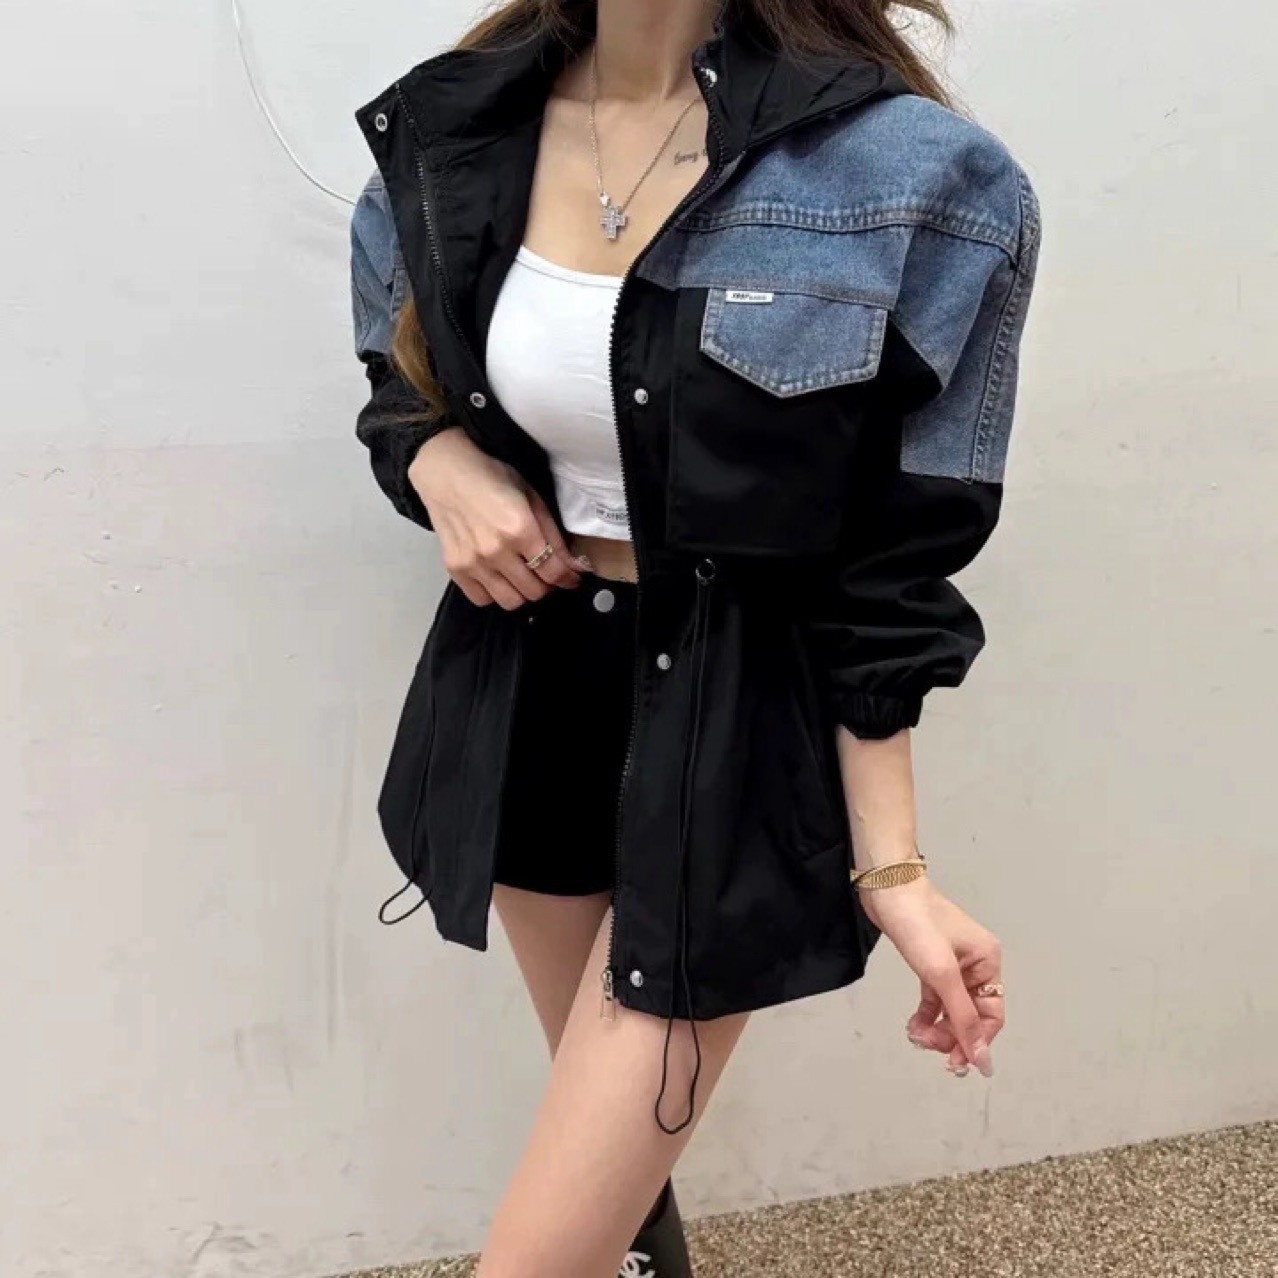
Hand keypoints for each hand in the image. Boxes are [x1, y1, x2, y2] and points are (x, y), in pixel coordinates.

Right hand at [409, 428, 583, 608]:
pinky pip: (482, 599)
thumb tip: (574, 566)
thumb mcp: (532, 497)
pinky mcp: (454, 568)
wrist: (446, 473)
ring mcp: (473, 563)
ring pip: (510, 602)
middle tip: (544, 572)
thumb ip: (553, 534)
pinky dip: (494, 594)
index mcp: (520, 529)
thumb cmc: (492, 479)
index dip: (568, 579)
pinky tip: (497, 577)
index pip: (553, 572)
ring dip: (522, 593)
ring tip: (521, 576)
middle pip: (534, 591)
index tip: (571, 578)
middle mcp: (496, 551)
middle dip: (546, 585)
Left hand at [858, 877, 1003, 1078]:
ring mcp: (952, 964)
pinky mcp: (930, 962)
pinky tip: (913, 1025)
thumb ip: (962, 1018)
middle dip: (950, 1035)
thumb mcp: (942, 974)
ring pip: (951, 1010)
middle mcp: (975, 964)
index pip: (990, 1016)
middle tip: (926, 1045)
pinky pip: (935, 999)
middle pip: (970, 1016)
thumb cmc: (918, 925)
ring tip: (915, 1035)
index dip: (975, 1043)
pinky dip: (926, 1014)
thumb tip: (983, 1060)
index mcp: (988, 962)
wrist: (886, 888)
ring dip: (936, 1027)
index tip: (954, 1064)